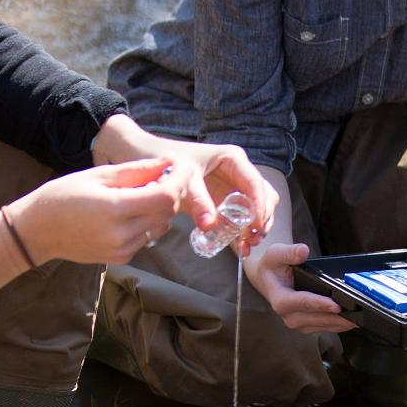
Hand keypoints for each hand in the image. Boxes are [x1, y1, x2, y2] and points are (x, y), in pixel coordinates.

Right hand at [7, 158, 193, 264]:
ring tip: (142, 191)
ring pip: (161, 226)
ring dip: (161, 207)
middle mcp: (122, 234)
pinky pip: (148, 238)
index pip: (165, 196)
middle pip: (167, 212)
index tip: (178, 166)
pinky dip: (148, 222)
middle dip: (172, 191)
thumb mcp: (98, 176)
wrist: (38, 231)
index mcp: (115, 209)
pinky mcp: (121, 258)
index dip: (178, 180)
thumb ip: (136, 171)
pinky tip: (131, 210)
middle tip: (162, 175)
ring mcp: (122, 249)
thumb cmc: (63, 196)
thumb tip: (167, 163)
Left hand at [92, 114, 277, 248]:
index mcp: (232, 159)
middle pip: (263, 196)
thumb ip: (198, 201)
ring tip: (246, 247)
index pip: (255, 183)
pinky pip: (240, 217)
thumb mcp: (182, 180)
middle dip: (261, 219)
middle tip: (251, 240)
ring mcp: (231, 187)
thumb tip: (210, 225)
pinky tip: (238, 247)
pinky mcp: (223, 201)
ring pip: (256, 208)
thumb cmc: (164, 162)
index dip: (259, 206)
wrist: (142, 159)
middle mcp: (237, 172)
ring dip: (255, 227)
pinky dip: (242, 231)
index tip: (254, 226)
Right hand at [245, 243, 355, 333]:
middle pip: (316, 318)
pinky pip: (325, 327)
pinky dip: (339, 325)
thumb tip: (303, 251)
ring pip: (323, 326)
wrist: (267, 279)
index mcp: (280, 300)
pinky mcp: (306, 325)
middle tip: (356, 313)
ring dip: (341, 323)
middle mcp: (288, 315)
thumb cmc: (272, 266)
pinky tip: (353, 320)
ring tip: (359, 317)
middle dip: (336, 317)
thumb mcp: (275, 254)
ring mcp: (298, 322)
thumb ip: (289, 252)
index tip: (336, 305)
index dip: (319, 304)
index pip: (302, 303)